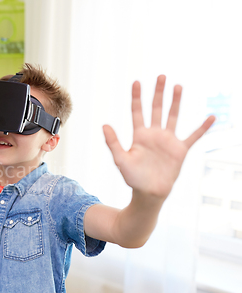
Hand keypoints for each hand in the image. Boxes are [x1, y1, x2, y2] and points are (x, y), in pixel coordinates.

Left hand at [103, 75, 215, 198]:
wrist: (149, 193)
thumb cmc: (133, 177)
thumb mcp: (120, 159)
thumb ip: (113, 142)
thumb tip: (104, 125)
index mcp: (139, 135)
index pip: (137, 111)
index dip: (137, 97)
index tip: (136, 82)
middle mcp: (154, 134)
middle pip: (156, 109)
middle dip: (158, 93)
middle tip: (161, 76)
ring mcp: (168, 140)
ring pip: (173, 116)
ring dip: (175, 102)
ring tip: (178, 86)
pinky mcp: (180, 150)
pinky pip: (193, 136)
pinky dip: (202, 127)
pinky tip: (211, 117)